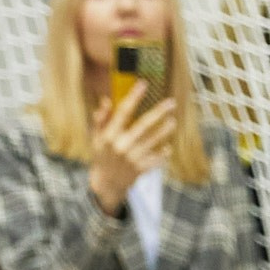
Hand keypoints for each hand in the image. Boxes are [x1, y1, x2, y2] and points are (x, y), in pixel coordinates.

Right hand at [86, 86, 178, 213]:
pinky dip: (164, 153)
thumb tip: (106, 101)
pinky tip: (167, 147)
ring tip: (172, 122)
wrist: (107, 184)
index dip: (134, 97)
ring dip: (165, 130)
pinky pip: (157, 158)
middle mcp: (122, 146)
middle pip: (143, 125)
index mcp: (109, 136)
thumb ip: (100, 119)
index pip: (123, 112)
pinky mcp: (141, 169)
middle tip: (171, 103)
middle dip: (159, 112)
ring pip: (154, 140)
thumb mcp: (96, 138)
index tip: (143, 84)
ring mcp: (133, 158)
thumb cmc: (102, 156)